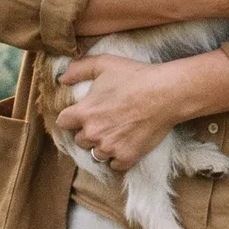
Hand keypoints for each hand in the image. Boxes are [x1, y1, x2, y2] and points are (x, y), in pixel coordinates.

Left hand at [56, 56, 179, 171]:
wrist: (166, 93)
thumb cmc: (136, 76)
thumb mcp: (105, 64)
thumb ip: (79, 69)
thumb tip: (61, 79)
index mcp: (84, 112)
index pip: (63, 122)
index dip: (71, 117)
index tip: (81, 114)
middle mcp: (93, 133)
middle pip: (79, 140)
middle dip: (88, 132)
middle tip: (104, 121)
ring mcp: (110, 148)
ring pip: (96, 154)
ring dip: (103, 146)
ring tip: (116, 133)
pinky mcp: (127, 157)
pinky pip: (114, 165)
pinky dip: (118, 157)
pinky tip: (126, 144)